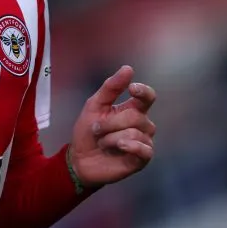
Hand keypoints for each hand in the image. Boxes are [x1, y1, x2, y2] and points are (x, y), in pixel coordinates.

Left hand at [70, 65, 156, 188]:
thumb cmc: (87, 132)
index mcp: (132, 109)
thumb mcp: (94, 106)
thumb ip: (111, 87)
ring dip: (111, 138)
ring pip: (135, 132)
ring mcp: (143, 141)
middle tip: (96, 130)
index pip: (147, 97)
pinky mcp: (142, 158)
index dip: (143, 91)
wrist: (79, 159)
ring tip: (102, 143)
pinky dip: (128, 146)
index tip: (132, 88)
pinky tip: (118, 148)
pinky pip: (144, 149)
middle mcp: (142, 124)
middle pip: (135, 116)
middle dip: (110, 123)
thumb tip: (128, 68)